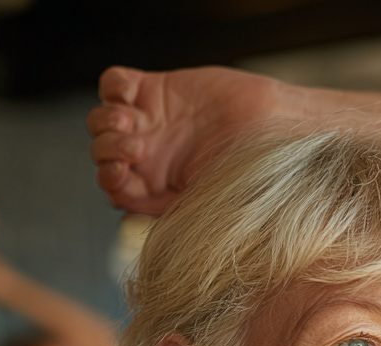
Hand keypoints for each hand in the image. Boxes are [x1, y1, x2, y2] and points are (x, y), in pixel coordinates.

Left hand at [87, 65, 289, 214]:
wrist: (279, 126)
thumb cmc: (256, 171)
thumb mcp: (217, 203)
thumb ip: (180, 216)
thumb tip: (143, 228)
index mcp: (160, 189)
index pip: (115, 189)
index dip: (111, 181)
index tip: (125, 175)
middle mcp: (151, 157)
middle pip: (101, 153)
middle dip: (108, 150)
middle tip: (136, 148)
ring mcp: (151, 122)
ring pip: (101, 120)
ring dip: (106, 121)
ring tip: (131, 121)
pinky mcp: (156, 89)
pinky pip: (114, 83)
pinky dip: (115, 86)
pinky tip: (134, 94)